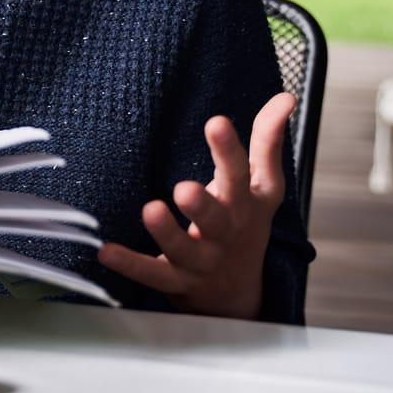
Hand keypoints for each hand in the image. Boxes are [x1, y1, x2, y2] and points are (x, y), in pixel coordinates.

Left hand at [95, 91, 295, 319]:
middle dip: (203, 205)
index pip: (241, 175)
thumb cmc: (245, 225)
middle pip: (216, 220)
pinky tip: (106, 252)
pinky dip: (130, 264)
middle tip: (185, 188)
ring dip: (167, 233)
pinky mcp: (176, 282)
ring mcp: (201, 261)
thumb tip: (285, 97)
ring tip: (150, 210)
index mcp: (246, 205)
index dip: (229, 150)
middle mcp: (226, 233)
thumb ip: (268, 141)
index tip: (215, 122)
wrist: (239, 296)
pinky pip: (152, 275)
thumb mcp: (264, 187)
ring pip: (183, 250)